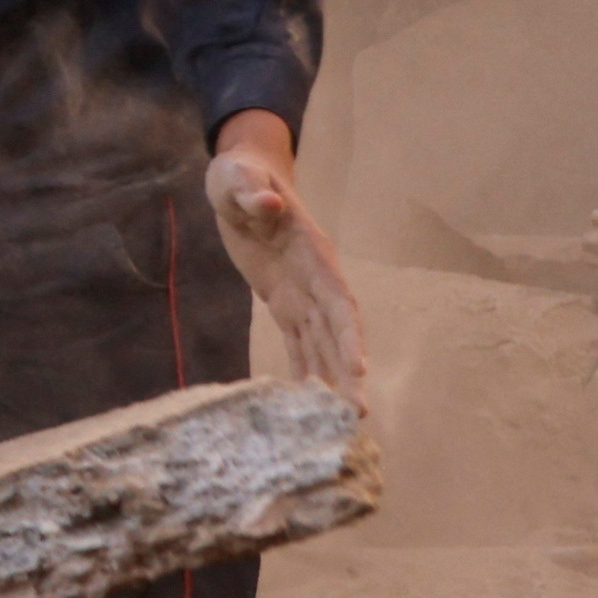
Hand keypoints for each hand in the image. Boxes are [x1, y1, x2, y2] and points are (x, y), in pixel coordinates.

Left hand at [206, 110, 365, 391]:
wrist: (240, 180)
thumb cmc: (241, 177)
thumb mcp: (239, 179)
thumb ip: (253, 193)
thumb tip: (267, 204)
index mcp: (314, 255)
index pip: (338, 301)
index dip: (349, 335)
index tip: (359, 368)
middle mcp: (316, 281)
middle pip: (337, 333)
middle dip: (348, 372)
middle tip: (357, 413)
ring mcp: (301, 295)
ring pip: (322, 344)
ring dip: (332, 380)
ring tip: (341, 421)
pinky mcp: (282, 304)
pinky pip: (296, 343)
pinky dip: (302, 370)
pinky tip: (305, 402)